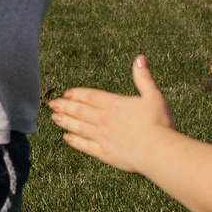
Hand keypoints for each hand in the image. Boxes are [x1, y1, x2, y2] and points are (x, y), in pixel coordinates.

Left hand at [48, 56, 176, 173]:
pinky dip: (74, 141)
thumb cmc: (159, 123)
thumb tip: (140, 58)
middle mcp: (104, 119)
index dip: (77, 94)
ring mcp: (102, 137)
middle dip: (65, 106)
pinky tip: (66, 138)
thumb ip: (144, 78)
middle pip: (80, 111)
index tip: (67, 94)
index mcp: (114, 104)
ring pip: (78, 127)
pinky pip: (84, 146)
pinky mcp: (104, 153)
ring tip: (54, 118)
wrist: (158, 151)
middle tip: (52, 104)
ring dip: (65, 121)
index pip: (90, 96)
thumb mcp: (153, 96)